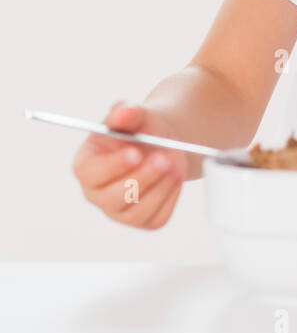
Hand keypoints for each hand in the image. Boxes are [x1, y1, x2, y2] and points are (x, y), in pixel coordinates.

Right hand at [71, 100, 187, 229]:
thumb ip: (127, 111)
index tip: (135, 153)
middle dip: (141, 178)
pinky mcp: (144, 221)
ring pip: (136, 212)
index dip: (112, 166)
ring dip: (159, 188)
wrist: (162, 143)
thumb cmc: (141, 129)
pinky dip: (169, 198)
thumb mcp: (135, 115)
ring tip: (174, 163)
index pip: (91, 174)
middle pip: (113, 198)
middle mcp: (97, 193)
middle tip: (163, 158)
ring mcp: (119, 211)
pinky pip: (156, 218)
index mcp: (86, 166)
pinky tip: (174, 177)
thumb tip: (125, 111)